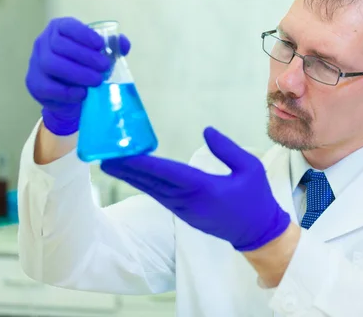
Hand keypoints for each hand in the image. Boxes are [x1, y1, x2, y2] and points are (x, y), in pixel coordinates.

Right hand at [25, 17, 130, 135]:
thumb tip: (123, 43)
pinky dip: (67, 91)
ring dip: (77, 73)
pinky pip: (48, 87)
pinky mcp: (34, 83)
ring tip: (96, 80)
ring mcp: (36, 63)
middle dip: (85, 56)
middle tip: (104, 66)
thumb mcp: (99, 55)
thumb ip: (112, 47)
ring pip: (51, 64)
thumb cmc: (86, 67)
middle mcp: (43, 43)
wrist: (71, 96)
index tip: (100, 45)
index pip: (67, 26)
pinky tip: (82, 93)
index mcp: (59, 30)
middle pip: (59, 45)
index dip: (83, 34)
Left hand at [101, 127, 290, 250]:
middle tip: (104, 155)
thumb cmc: (256, 198)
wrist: (258, 232)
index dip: (143, 163)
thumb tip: (206, 130)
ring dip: (133, 177)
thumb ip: (227, 148)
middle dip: (127, 169)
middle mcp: (188, 201)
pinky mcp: (184, 214)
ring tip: (113, 163)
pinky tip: (135, 175)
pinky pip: (160, 196)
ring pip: (153, 190)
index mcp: (204, 188)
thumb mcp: (250, 168)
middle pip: (152, 182)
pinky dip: (145, 184)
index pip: (167, 172)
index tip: (122, 154)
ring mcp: (185, 210)